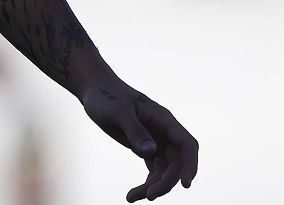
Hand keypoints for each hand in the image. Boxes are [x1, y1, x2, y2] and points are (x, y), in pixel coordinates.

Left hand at [82, 81, 198, 200]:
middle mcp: (164, 132)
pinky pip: (152, 171)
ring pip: (164, 170)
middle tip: (149, 196)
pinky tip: (131, 195)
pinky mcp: (144, 148)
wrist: (93, 90)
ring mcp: (155, 141)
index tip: (185, 184)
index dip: (191, 165)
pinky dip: (145, 183)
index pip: (187, 145)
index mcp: (163, 120)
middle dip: (166, 181)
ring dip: (154, 186)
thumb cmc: (106, 96)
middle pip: (176, 163)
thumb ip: (135, 130)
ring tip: (133, 197)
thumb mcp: (118, 111)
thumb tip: (151, 151)